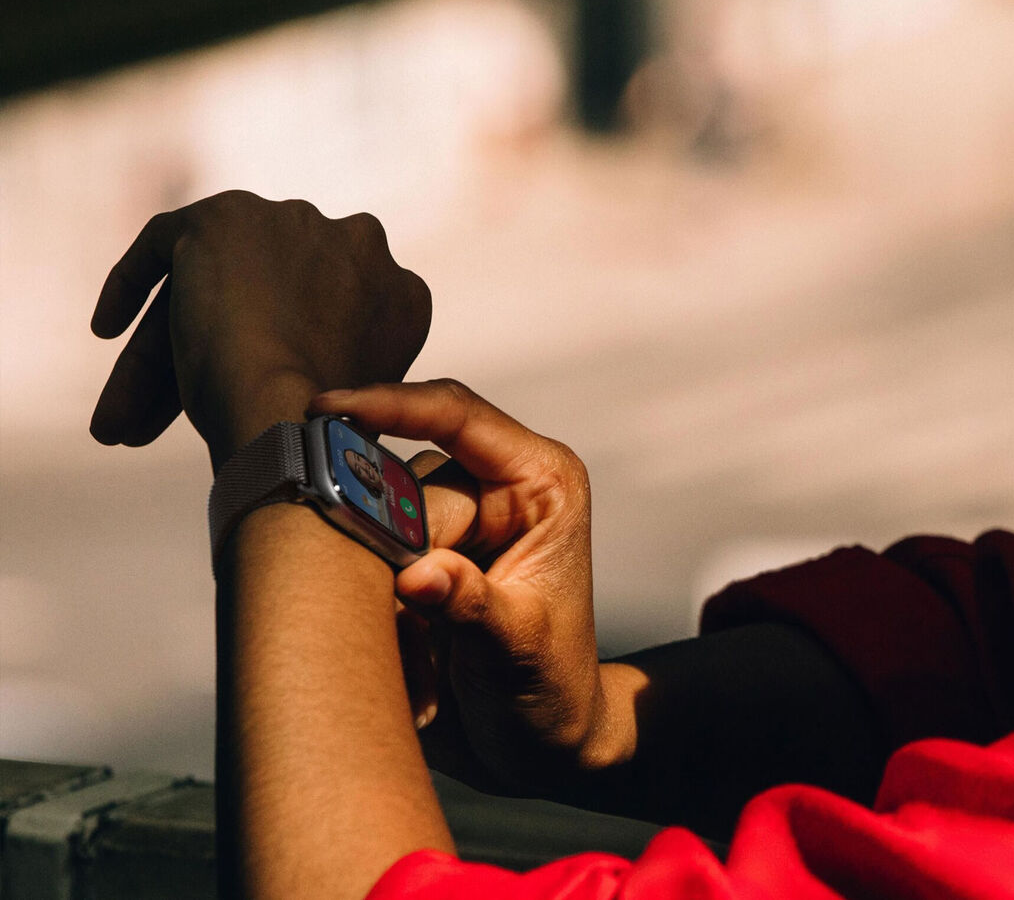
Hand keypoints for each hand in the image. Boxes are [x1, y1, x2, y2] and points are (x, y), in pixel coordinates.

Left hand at [90, 191, 430, 466]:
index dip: (286, 353)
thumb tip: (301, 381)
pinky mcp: (229, 215)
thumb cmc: (318, 430)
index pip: (330, 312)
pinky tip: (107, 328)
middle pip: (270, 295)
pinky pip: (167, 241)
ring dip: (169, 352)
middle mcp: (358, 241)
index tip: (250, 398)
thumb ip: (338, 361)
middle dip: (222, 353)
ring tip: (123, 424)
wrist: (290, 413)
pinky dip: (132, 284)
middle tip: (169, 422)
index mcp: (401, 291)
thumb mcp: (354, 394)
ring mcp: (295, 221)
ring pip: (218, 286)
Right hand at [308, 379, 624, 792]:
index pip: (459, 416)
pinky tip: (419, 672)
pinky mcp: (418, 554)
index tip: (327, 410)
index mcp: (540, 480)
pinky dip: (379, 620)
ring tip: (424, 659)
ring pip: (376, 525)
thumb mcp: (522, 650)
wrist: (538, 743)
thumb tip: (416, 573)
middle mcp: (496, 486)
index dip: (392, 405)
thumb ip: (474, 605)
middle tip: (401, 612)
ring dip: (384, 594)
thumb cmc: (551, 689)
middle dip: (389, 549)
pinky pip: (367, 566)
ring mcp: (455, 519)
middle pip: (405, 483)